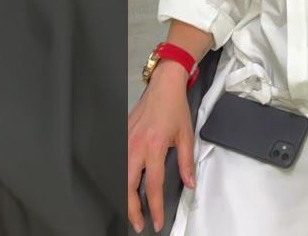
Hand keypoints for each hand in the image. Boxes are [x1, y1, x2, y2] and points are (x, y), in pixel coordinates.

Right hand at [127, 65, 195, 232]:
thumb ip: (187, 162)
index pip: (153, 185)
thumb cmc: (174, 108)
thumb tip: (190, 183)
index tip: (156, 221)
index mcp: (155, 147)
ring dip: (124, 196)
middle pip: (129, 186)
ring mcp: (126, 141)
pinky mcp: (121, 136)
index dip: (155, 207)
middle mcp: (137, 146)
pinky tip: (124, 187)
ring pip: (119, 176)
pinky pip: (117, 162)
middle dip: (132, 208)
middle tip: (138, 223)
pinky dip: (119, 178)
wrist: (163, 86)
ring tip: (131, 210)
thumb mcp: (186, 135)